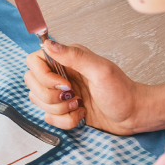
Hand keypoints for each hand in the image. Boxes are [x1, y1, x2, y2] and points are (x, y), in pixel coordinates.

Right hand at [25, 40, 143, 134]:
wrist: (133, 115)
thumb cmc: (122, 92)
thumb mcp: (100, 70)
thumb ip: (74, 56)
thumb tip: (48, 43)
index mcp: (67, 59)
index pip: (34, 61)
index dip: (42, 76)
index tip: (63, 85)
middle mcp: (60, 74)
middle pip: (32, 83)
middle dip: (50, 96)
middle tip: (73, 97)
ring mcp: (60, 93)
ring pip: (38, 102)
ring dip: (59, 110)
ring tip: (79, 106)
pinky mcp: (63, 110)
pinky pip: (49, 118)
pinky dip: (65, 121)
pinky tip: (81, 115)